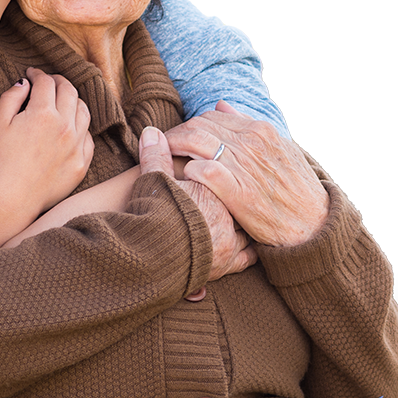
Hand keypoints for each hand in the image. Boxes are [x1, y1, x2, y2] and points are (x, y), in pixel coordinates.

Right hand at [0, 68, 93, 249]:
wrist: (10, 200)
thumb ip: (11, 97)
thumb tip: (24, 83)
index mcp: (43, 114)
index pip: (46, 82)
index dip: (38, 73)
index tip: (32, 74)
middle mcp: (65, 127)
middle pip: (70, 91)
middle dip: (58, 81)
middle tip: (48, 82)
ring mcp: (76, 147)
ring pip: (84, 111)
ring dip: (73, 100)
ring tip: (63, 101)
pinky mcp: (81, 165)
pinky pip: (88, 138)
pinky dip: (80, 127)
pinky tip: (70, 128)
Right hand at [139, 127, 256, 281]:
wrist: (153, 255)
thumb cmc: (155, 216)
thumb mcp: (153, 182)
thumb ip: (156, 156)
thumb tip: (150, 132)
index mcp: (215, 191)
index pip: (224, 176)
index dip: (219, 172)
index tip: (211, 173)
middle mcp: (228, 215)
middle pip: (239, 200)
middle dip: (236, 196)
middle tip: (228, 193)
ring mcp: (230, 241)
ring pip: (246, 227)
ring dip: (243, 222)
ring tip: (236, 217)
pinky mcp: (227, 264)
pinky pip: (247, 257)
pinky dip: (247, 251)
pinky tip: (243, 246)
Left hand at [163, 102, 329, 246]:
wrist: (314, 227)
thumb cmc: (294, 189)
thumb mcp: (278, 150)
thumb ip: (247, 126)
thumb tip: (220, 105)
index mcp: (261, 130)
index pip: (210, 116)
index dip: (188, 125)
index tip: (177, 137)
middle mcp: (252, 143)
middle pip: (198, 126)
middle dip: (175, 134)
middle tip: (162, 147)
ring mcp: (246, 167)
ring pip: (195, 143)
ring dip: (174, 149)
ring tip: (165, 160)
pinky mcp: (241, 193)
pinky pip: (204, 171)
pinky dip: (189, 171)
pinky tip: (184, 179)